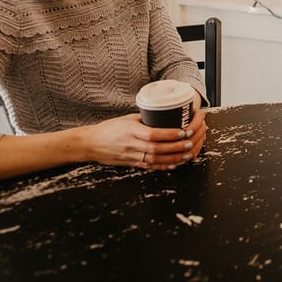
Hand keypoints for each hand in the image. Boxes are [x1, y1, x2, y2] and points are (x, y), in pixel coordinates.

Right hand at [82, 111, 207, 170]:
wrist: (91, 143)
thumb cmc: (109, 128)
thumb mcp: (127, 119)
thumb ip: (144, 119)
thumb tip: (163, 114)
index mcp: (131, 130)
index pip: (152, 134)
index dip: (169, 134)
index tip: (182, 131)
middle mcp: (132, 144)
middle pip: (157, 148)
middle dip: (175, 147)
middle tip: (189, 142)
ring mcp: (132, 156)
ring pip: (156, 160)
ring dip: (173, 158)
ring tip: (187, 153)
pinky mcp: (132, 164)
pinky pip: (150, 167)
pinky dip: (164, 166)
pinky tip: (175, 164)